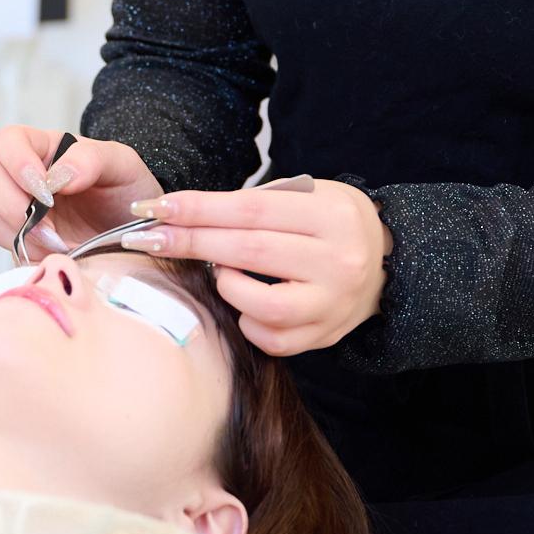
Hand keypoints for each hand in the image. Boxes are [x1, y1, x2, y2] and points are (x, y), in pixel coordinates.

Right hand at [0, 126, 163, 256]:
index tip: (44, 188)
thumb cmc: (129, 191)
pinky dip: (35, 255)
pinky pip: (14, 252)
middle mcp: (28, 181)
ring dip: (27, 234)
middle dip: (13, 203)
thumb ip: (92, 158)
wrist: (140, 234)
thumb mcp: (122, 164)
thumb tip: (60, 176)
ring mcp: (25, 215)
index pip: (8, 141)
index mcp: (46, 150)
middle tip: (48, 220)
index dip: (15, 161)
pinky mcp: (29, 247)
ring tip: (63, 243)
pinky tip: (62, 254)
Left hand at [126, 181, 392, 355]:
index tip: (155, 207)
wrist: (387, 261)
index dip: (198, 209)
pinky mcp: (325, 335)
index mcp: (331, 216)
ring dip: (225, 285)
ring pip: (262, 304)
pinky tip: (242, 302)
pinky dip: (246, 320)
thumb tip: (181, 213)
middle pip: (247, 251)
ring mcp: (334, 304)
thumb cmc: (330, 221)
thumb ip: (254, 206)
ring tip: (218, 271)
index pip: (250, 210)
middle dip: (189, 242)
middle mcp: (339, 261)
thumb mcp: (305, 196)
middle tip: (146, 237)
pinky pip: (272, 338)